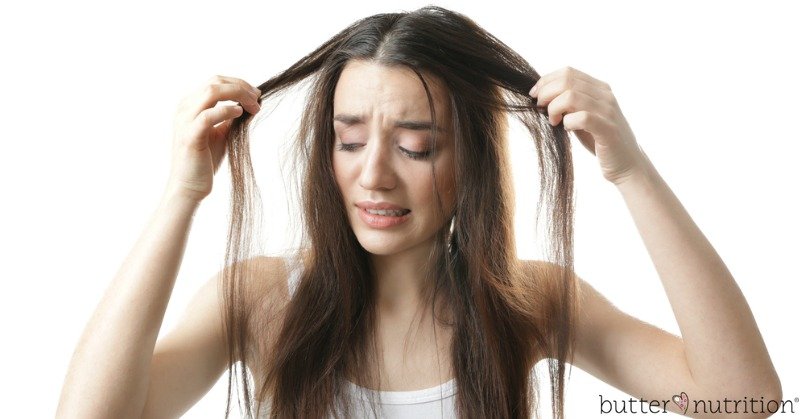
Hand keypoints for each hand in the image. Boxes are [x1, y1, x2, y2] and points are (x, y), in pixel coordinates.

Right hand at [166, 75, 261, 202]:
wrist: (189, 186)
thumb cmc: (205, 160)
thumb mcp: (222, 132)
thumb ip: (231, 116)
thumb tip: (252, 103)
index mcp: (190, 105)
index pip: (216, 82)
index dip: (239, 84)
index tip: (257, 95)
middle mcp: (185, 108)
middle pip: (215, 82)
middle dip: (241, 87)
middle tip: (258, 99)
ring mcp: (185, 121)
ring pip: (211, 92)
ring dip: (238, 95)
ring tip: (254, 107)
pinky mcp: (190, 136)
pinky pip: (208, 115)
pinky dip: (226, 111)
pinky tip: (240, 114)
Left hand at [529, 66, 647, 184]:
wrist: (626, 164)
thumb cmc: (599, 140)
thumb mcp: (581, 116)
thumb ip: (568, 104)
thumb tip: (541, 95)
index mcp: (599, 88)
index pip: (568, 72)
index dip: (546, 81)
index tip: (535, 95)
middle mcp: (605, 96)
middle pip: (567, 80)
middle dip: (546, 94)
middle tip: (542, 109)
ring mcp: (608, 112)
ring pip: (571, 96)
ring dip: (554, 108)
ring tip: (554, 122)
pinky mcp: (608, 130)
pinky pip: (582, 117)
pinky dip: (568, 122)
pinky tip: (567, 129)